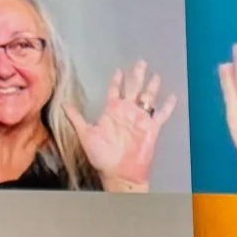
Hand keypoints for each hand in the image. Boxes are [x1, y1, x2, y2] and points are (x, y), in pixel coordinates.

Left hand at [70, 61, 176, 191]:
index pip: (115, 90)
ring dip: (152, 86)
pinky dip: (168, 106)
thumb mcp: (85, 134)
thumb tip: (63, 104)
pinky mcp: (152, 128)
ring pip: (148, 97)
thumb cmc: (102, 157)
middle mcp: (127, 112)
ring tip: (155, 75)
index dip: (117, 80)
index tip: (118, 70)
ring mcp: (140, 119)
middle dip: (137, 75)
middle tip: (140, 62)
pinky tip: (173, 97)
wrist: (120, 174)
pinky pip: (162, 114)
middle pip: (134, 88)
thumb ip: (76, 118)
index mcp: (112, 111)